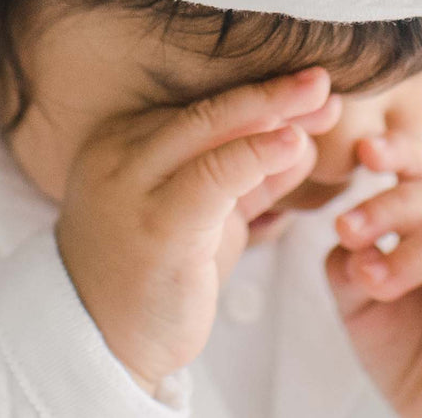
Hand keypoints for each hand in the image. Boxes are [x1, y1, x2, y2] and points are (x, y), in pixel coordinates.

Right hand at [55, 65, 340, 395]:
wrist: (101, 344)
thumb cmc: (154, 274)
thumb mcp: (203, 214)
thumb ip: (245, 174)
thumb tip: (300, 136)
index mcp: (123, 141)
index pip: (199, 107)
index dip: (259, 94)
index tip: (308, 86)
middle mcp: (121, 154)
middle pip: (206, 109)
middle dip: (270, 90)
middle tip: (319, 77)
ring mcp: (132, 186)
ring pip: (209, 130)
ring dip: (272, 110)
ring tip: (321, 98)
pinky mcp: (157, 225)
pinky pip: (214, 176)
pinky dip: (258, 154)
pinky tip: (293, 143)